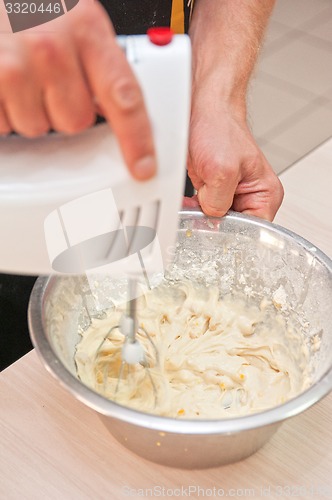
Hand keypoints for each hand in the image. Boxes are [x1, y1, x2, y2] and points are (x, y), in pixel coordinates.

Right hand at [0, 0, 155, 179]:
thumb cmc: (32, 10)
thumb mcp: (76, 23)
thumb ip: (101, 64)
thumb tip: (118, 108)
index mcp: (86, 29)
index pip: (124, 96)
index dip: (136, 138)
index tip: (143, 166)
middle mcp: (52, 48)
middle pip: (76, 122)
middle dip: (63, 111)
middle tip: (49, 82)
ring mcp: (17, 66)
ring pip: (38, 128)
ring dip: (31, 111)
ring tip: (22, 77)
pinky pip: (6, 125)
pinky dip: (5, 111)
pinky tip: (5, 84)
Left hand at [186, 101, 283, 221]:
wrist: (202, 110)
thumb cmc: (219, 128)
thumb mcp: (222, 170)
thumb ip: (218, 202)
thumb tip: (211, 219)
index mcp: (265, 195)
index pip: (253, 232)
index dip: (231, 233)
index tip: (213, 227)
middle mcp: (251, 197)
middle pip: (232, 229)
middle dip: (213, 223)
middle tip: (200, 213)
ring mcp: (231, 194)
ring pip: (214, 221)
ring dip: (200, 216)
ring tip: (194, 202)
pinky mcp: (214, 191)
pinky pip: (202, 211)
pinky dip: (192, 209)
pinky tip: (188, 202)